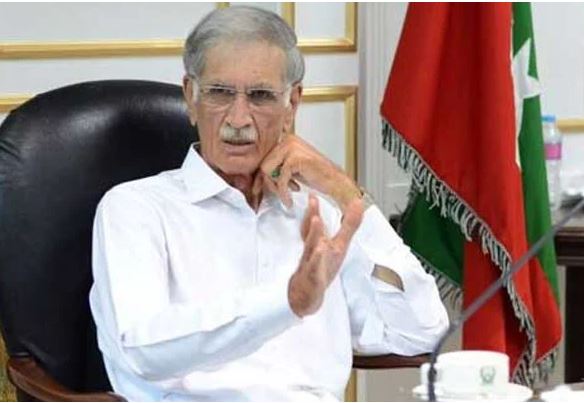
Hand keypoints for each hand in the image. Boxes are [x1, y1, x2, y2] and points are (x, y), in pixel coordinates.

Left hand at [253, 134, 360, 212]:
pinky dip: (283, 193)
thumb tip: (256, 178)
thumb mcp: (292, 170)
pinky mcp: (295, 158)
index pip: (264, 159)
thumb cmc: (317, 177)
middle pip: (263, 165)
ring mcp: (291, 147)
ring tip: (288, 195)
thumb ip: (276, 168)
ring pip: (267, 171)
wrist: (336, 183)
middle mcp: (288, 140)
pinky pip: (279, 179)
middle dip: (269, 184)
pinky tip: (289, 200)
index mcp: (286, 140)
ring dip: (276, 188)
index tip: (261, 191)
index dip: (262, 178)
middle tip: (281, 195)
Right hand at [288, 194, 363, 316]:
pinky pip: (314, 269)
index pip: (312, 225)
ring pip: (311, 248)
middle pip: (310, 232)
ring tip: (317, 220)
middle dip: (311, 216)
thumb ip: (348, 225)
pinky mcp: (314, 279)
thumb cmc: (322, 267)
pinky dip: (317, 260)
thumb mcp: (339, 245)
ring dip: (313, 234)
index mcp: (317, 243)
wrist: (304, 296)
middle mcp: (312, 251)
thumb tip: (358, 203)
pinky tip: (321, 250)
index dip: (313, 209)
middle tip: (312, 200)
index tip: (313, 194)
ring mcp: (311, 265)